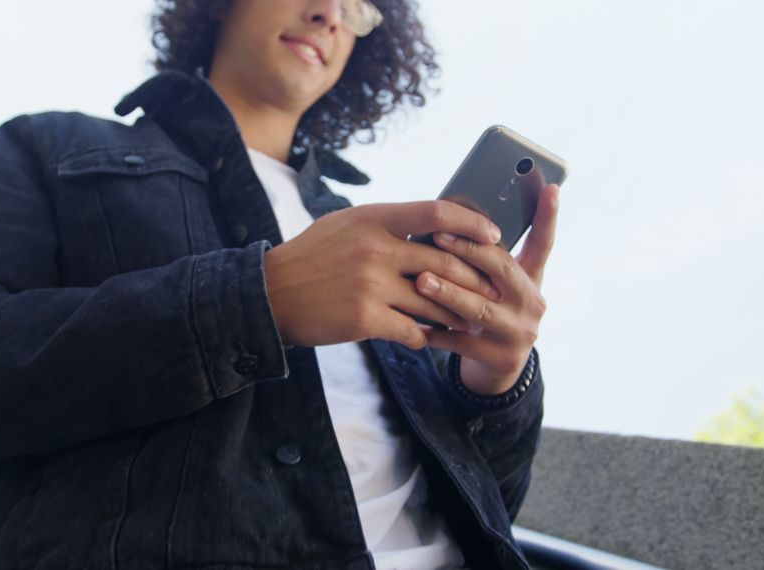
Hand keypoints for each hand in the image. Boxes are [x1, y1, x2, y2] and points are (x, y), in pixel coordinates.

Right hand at [265, 201, 502, 348]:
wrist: (270, 295)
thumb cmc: (312, 257)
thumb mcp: (347, 224)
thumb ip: (389, 224)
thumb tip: (435, 227)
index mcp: (374, 218)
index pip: (437, 214)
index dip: (472, 224)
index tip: (493, 235)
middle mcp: (375, 248)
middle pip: (445, 263)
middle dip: (474, 280)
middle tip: (491, 291)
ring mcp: (370, 285)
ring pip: (434, 302)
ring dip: (456, 314)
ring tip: (468, 319)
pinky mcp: (364, 319)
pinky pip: (412, 331)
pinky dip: (424, 337)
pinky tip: (426, 338)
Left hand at [416, 184, 559, 395]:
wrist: (497, 365)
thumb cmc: (489, 309)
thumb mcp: (498, 283)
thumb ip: (486, 256)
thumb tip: (453, 215)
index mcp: (532, 277)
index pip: (544, 241)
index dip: (549, 215)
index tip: (550, 187)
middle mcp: (532, 302)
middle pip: (502, 269)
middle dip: (468, 251)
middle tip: (438, 236)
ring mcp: (519, 332)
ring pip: (480, 309)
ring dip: (448, 293)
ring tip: (421, 280)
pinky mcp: (501, 358)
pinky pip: (462, 342)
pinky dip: (436, 332)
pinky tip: (414, 324)